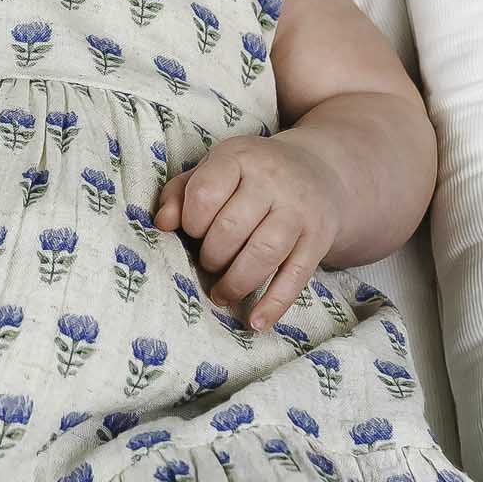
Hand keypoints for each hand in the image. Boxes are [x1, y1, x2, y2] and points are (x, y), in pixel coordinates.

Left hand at [151, 134, 346, 329]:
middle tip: (208, 264)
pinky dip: (275, 304)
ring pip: (264, 254)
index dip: (191, 221)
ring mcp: (300, 210)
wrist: (320, 172)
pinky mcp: (319, 238)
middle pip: (232, 228)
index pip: (206, 193)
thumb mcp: (215, 171)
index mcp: (240, 158)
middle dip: (212, 256)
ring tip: (221, 295)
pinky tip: (256, 323)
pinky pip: (297, 276)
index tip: (192, 232)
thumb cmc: (249, 177)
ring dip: (236, 283)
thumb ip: (181, 193)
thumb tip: (162, 224)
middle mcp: (273, 181)